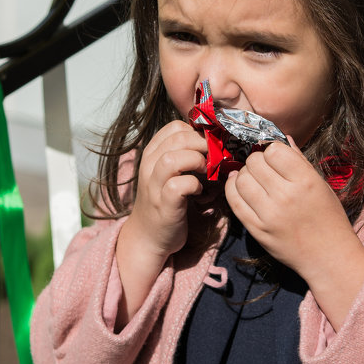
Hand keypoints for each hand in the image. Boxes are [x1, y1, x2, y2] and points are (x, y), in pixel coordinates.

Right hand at [114, 121, 206, 326]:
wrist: (149, 236)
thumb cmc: (165, 202)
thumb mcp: (169, 173)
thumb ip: (183, 155)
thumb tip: (213, 142)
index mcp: (152, 154)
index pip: (173, 127)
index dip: (196, 132)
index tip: (209, 144)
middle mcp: (149, 166)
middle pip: (177, 138)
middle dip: (202, 144)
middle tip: (214, 157)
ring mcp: (154, 185)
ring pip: (173, 158)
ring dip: (196, 160)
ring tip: (206, 171)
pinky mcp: (163, 203)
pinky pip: (179, 185)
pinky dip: (194, 185)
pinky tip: (199, 192)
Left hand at [224, 139, 363, 328]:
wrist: (328, 256)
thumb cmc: (328, 217)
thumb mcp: (321, 185)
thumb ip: (299, 161)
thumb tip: (281, 138)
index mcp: (306, 181)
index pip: (274, 150)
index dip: (272, 150)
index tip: (276, 158)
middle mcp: (286, 196)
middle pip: (254, 162)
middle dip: (257, 161)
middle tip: (264, 170)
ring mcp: (268, 214)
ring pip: (241, 178)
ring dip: (244, 174)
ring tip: (254, 179)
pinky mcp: (256, 229)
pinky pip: (233, 200)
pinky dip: (233, 188)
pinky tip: (240, 186)